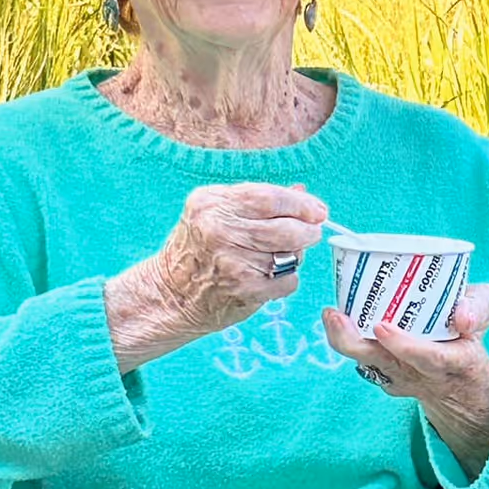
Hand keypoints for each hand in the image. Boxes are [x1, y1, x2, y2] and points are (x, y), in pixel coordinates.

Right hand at [105, 183, 325, 369]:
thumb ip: (257, 200)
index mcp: (211, 203)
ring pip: (292, 255)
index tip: (318, 210)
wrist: (170, 294)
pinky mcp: (244, 290)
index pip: (269, 197)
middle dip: (308, 230)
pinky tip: (269, 277)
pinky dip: (287, 279)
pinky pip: (288, 281)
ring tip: (282, 255)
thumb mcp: (215, 212)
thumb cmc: (198, 247)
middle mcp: (219, 231)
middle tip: (312, 232)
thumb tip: (302, 193)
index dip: (301, 204)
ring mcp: (232, 263)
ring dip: (297, 255)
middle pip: (287, 229)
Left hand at [323, 284, 488, 477]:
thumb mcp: (486, 314)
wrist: (460, 385)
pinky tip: (336, 318)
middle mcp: (421, 375)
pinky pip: (364, 359)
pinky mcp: (385, 375)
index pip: (428, 359)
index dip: (404, 345)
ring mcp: (399, 378)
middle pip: (384, 364)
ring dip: (343, 339)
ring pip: (367, 363)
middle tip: (336, 315)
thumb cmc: (469, 336)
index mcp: (452, 361)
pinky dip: (347, 339)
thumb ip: (480, 307)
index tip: (382, 327)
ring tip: (329, 313)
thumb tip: (462, 314)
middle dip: (356, 342)